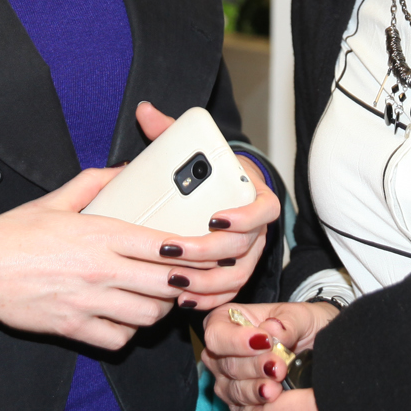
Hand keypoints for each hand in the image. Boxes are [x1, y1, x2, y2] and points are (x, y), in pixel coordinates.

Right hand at [0, 164, 183, 351]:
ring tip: (156, 298)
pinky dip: (127, 333)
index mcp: (98, 234)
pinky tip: (123, 319)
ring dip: (158, 309)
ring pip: (148, 316)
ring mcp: (87, 302)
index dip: (191, 251)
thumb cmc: (12, 234)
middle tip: (186, 278)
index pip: (162, 245)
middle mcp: (98, 269)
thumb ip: (94, 183)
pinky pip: (118, 339)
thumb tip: (124, 170)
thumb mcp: (54, 200)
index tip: (205, 251)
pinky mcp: (72, 328)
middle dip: (183, 283)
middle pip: (166, 284)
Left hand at [128, 102, 281, 311]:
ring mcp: (248, 253)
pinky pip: (228, 292)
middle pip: (244, 248)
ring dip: (206, 282)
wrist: (222, 195)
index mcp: (255, 195)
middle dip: (208, 253)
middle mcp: (256, 228)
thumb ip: (171, 132)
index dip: (243, 217)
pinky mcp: (235, 273)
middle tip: (176, 251)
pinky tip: (183, 299)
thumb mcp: (194, 150)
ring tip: (175, 281)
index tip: (214, 218)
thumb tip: (145, 111)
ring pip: (237, 276)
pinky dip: (208, 299)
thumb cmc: (209, 174)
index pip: (264, 209)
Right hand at [201, 300, 339, 410]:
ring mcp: (229, 382)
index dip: (236, 340)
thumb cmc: (302, 326)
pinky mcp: (241, 406)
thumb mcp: (301, 317)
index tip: (265, 342)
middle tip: (280, 367)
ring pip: (233, 391)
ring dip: (255, 391)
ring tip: (277, 389)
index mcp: (226, 322)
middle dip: (253, 367)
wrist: (317, 350)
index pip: (216, 335)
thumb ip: (287, 323)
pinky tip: (273, 408)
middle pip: (225, 365)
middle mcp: (222, 354)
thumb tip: (273, 329)